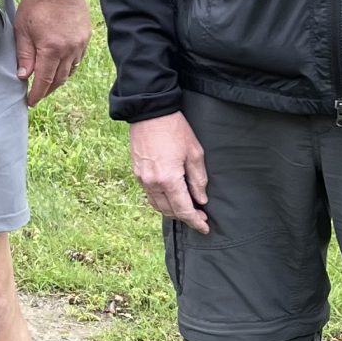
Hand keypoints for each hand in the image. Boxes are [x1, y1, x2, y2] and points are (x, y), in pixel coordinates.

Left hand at [11, 0, 89, 107]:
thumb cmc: (37, 4)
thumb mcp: (22, 28)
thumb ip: (24, 54)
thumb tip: (24, 76)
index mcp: (51, 49)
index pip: (45, 80)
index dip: (37, 94)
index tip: (30, 102)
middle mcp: (69, 50)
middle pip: (59, 79)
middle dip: (47, 90)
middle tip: (37, 95)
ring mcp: (80, 44)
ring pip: (70, 71)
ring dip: (58, 80)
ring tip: (47, 83)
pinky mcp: (85, 38)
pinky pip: (78, 60)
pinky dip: (68, 67)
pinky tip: (59, 66)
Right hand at [129, 111, 209, 231]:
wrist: (150, 112)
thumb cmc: (175, 130)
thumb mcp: (195, 153)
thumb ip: (198, 180)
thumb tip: (201, 199)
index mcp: (169, 179)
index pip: (183, 209)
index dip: (195, 221)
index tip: (204, 228)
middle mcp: (153, 183)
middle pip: (169, 211)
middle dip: (185, 217)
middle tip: (199, 217)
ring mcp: (142, 179)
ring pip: (157, 205)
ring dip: (172, 211)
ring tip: (186, 208)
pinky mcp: (137, 172)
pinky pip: (149, 195)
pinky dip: (161, 201)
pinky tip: (171, 197)